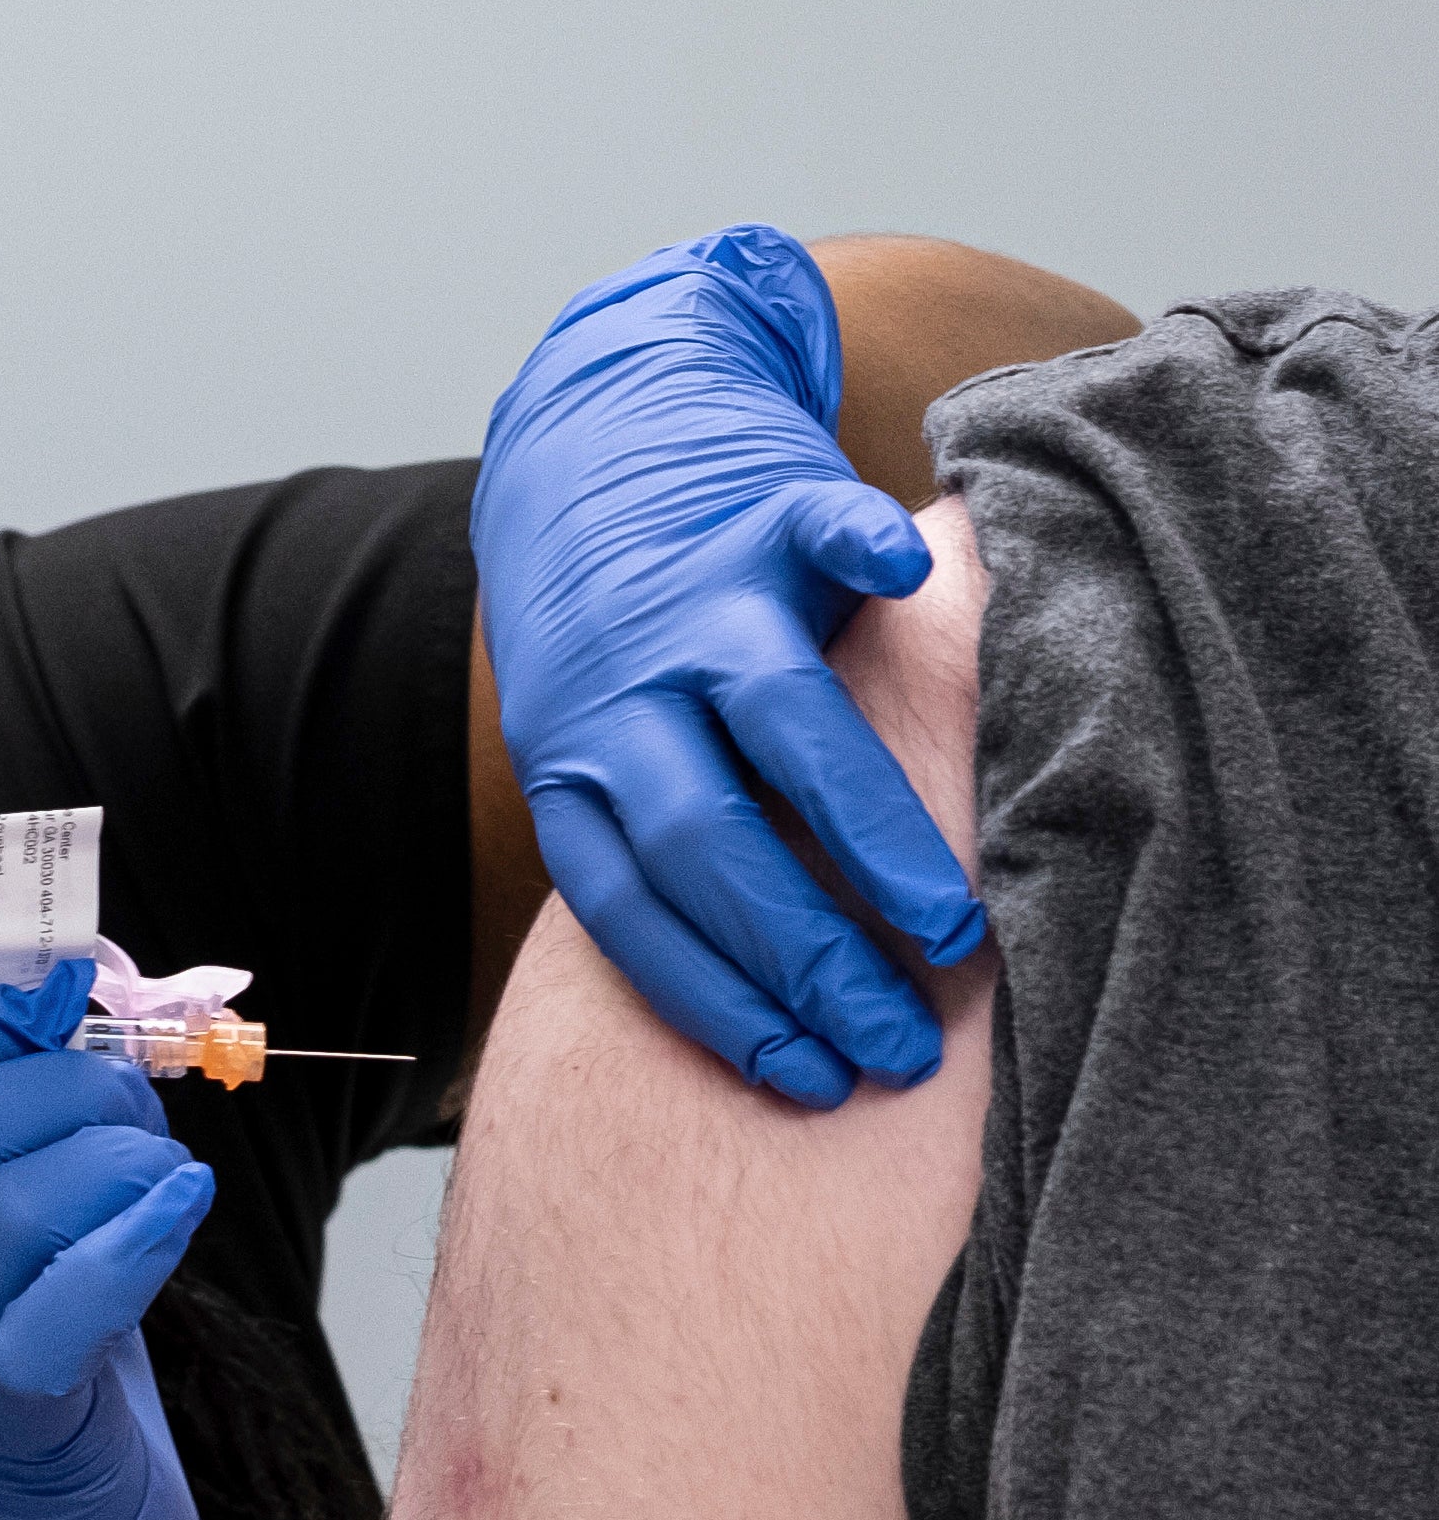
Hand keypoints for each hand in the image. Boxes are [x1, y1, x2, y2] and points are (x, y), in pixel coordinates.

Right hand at [0, 960, 210, 1519]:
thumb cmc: (5, 1364)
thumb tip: (61, 981)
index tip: (41, 997)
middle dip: (69, 1077)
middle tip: (126, 1090)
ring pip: (26, 1197)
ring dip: (121, 1150)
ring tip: (154, 1161)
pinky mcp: (0, 1420)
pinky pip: (72, 1298)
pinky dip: (142, 1232)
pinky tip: (179, 1203)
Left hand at [474, 224, 985, 1108]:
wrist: (595, 441)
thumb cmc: (637, 642)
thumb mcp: (610, 743)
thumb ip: (674, 844)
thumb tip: (789, 1008)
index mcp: (573, 765)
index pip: (630, 910)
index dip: (716, 1002)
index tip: (808, 1078)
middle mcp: (616, 692)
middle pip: (704, 842)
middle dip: (800, 955)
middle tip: (900, 1038)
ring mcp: (689, 600)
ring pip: (775, 720)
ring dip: (860, 825)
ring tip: (945, 921)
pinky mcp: (761, 506)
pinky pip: (818, 530)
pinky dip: (862, 550)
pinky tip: (913, 588)